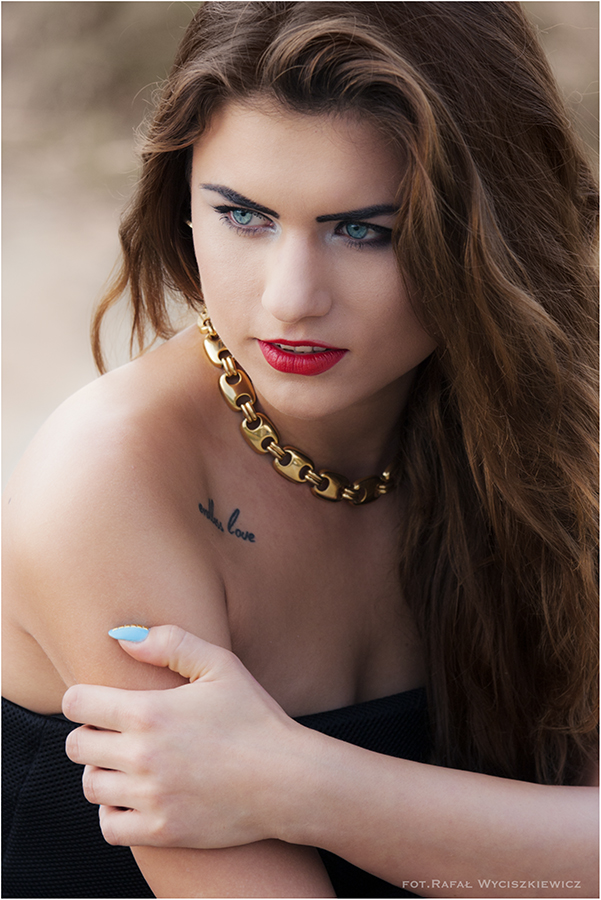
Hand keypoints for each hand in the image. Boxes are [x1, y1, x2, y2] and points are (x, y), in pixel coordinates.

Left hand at [62, 626, 299, 848]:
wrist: (289, 779)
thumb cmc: (255, 717)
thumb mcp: (221, 665)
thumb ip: (170, 642)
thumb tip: (122, 638)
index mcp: (149, 712)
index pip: (76, 703)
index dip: (84, 698)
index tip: (102, 701)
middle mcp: (142, 756)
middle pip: (76, 745)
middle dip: (91, 734)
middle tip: (119, 732)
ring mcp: (150, 798)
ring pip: (90, 786)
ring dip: (102, 772)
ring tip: (129, 763)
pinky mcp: (162, 831)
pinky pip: (109, 827)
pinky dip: (114, 812)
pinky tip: (134, 796)